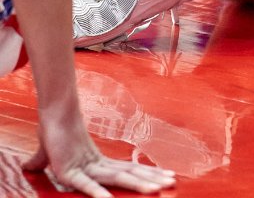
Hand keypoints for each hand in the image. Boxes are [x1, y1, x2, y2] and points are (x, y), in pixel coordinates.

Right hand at [24, 121, 175, 197]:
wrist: (51, 115)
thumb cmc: (56, 135)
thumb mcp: (54, 158)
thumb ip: (46, 163)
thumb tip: (29, 166)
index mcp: (99, 164)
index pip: (128, 172)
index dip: (147, 175)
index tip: (167, 177)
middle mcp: (98, 166)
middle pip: (129, 175)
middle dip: (151, 179)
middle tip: (173, 181)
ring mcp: (86, 168)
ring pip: (117, 179)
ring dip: (138, 184)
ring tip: (156, 189)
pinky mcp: (70, 172)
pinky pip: (86, 185)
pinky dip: (98, 193)